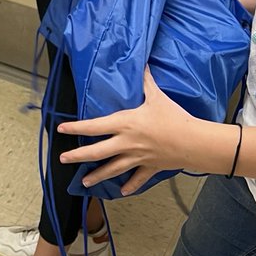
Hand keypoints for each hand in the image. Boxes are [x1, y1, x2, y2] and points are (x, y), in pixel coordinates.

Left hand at [56, 68, 199, 194]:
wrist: (193, 142)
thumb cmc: (174, 118)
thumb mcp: (157, 97)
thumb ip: (146, 81)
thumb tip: (142, 63)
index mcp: (125, 124)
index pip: (94, 126)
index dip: (76, 128)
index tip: (62, 129)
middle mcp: (126, 143)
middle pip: (97, 152)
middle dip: (78, 156)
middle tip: (63, 159)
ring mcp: (137, 158)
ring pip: (113, 169)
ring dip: (98, 176)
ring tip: (84, 182)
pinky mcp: (150, 168)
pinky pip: (138, 178)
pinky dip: (130, 185)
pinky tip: (122, 191)